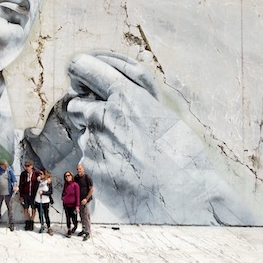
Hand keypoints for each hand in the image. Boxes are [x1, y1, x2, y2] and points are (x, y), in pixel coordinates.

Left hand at [24, 51, 252, 224]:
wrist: (186, 196)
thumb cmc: (183, 154)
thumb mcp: (162, 112)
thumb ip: (133, 96)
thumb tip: (110, 89)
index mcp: (125, 95)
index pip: (83, 67)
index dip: (80, 70)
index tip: (80, 75)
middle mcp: (104, 115)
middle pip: (76, 102)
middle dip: (86, 110)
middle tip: (107, 123)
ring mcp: (94, 142)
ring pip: (84, 132)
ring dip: (97, 138)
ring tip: (127, 154)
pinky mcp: (91, 167)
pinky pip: (89, 158)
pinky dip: (101, 162)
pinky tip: (124, 172)